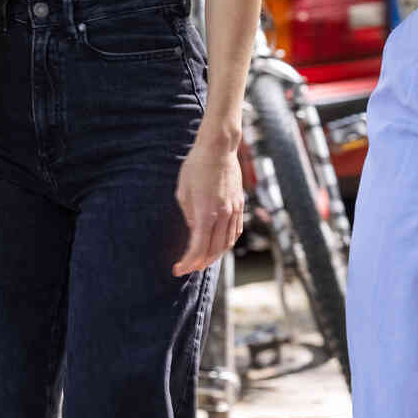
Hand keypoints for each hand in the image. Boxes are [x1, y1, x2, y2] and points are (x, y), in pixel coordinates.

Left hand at [173, 135, 243, 275]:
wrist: (218, 148)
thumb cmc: (196, 166)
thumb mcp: (183, 192)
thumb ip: (189, 215)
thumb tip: (194, 231)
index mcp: (206, 213)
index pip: (198, 249)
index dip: (188, 263)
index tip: (177, 270)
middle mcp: (223, 215)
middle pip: (214, 250)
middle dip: (200, 263)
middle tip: (188, 268)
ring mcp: (234, 210)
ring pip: (227, 243)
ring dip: (215, 256)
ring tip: (203, 261)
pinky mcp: (239, 204)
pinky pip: (235, 231)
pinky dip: (227, 243)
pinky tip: (219, 246)